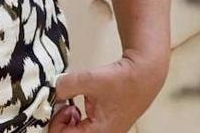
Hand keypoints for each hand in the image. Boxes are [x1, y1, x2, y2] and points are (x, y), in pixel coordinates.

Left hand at [47, 51, 166, 131]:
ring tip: (74, 103)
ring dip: (70, 117)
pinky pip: (84, 124)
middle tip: (65, 104)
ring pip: (77, 130)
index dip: (55, 121)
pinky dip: (78, 114)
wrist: (145, 73)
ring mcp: (105, 129)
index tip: (58, 104)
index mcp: (99, 132)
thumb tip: (54, 90)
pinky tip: (83, 101)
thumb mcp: (91, 79)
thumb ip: (67, 85)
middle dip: (62, 120)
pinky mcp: (105, 122)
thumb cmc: (125, 80)